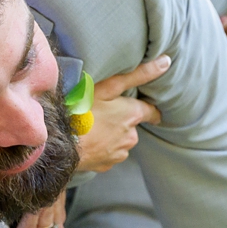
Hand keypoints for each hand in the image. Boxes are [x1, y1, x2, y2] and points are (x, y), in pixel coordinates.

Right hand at [76, 55, 167, 172]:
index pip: (152, 113)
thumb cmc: (81, 110)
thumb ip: (137, 74)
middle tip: (101, 113)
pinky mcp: (106, 165)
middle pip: (132, 126)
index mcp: (132, 115)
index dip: (149, 110)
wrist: (60, 142)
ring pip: (120, 141)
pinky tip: (88, 140)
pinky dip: (101, 147)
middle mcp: (131, 136)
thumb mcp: (108, 86)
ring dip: (111, 135)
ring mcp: (119, 153)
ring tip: (92, 127)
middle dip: (121, 121)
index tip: (146, 108)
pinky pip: (108, 154)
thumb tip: (166, 62)